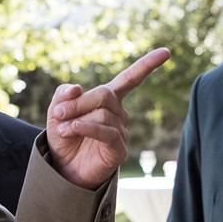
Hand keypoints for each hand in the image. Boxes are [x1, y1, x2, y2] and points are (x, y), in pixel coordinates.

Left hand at [44, 48, 170, 188]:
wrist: (62, 169)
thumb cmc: (63, 137)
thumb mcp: (56, 111)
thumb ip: (63, 95)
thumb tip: (76, 87)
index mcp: (108, 100)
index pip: (131, 79)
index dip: (147, 65)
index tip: (166, 52)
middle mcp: (119, 113)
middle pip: (105, 95)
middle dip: (79, 102)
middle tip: (58, 114)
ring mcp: (121, 131)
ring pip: (102, 113)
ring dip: (76, 119)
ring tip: (61, 129)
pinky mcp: (118, 149)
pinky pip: (105, 132)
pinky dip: (85, 128)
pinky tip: (70, 130)